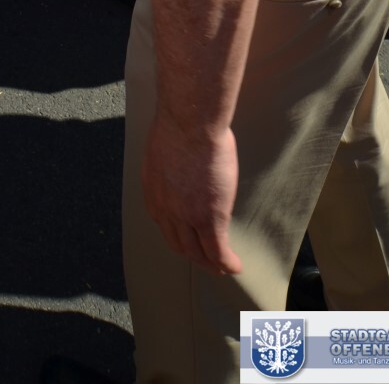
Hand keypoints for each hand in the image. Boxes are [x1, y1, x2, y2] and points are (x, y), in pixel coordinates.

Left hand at [141, 111, 241, 275]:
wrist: (189, 121)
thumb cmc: (180, 122)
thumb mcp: (165, 148)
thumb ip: (171, 164)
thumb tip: (181, 162)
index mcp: (154, 192)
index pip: (165, 224)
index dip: (179, 235)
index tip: (189, 238)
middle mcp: (165, 209)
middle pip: (179, 243)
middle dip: (193, 255)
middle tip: (206, 260)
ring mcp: (187, 216)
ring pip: (198, 252)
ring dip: (210, 263)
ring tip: (222, 267)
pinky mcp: (209, 218)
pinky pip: (218, 251)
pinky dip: (227, 263)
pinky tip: (235, 266)